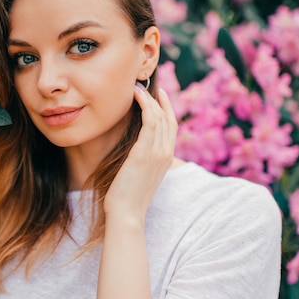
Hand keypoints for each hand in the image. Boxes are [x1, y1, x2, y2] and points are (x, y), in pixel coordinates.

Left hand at [104, 86, 177, 225]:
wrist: (126, 213)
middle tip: (147, 85)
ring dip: (149, 99)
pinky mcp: (144, 153)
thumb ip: (142, 159)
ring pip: (159, 116)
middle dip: (160, 99)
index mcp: (166, 159)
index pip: (172, 127)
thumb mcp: (139, 174)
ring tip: (137, 87)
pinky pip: (150, 122)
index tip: (159, 94)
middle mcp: (166, 154)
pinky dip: (144, 106)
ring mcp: (157, 153)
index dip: (167, 108)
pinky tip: (134, 97)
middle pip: (169, 118)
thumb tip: (135, 149)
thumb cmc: (127, 196)